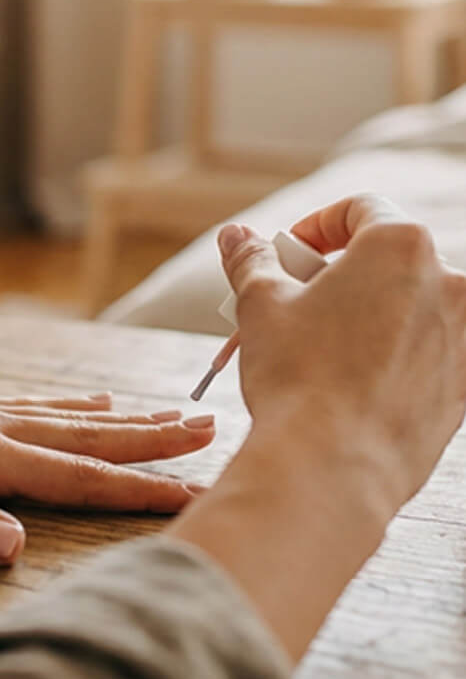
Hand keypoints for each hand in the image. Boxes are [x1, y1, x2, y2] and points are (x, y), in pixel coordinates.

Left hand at [0, 335, 215, 564]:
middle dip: (148, 439)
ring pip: (62, 415)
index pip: (71, 477)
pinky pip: (27, 402)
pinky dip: (66, 403)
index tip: (195, 493)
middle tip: (210, 429)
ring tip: (166, 412)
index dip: (135, 489)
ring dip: (119, 419)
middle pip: (82, 436)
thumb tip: (16, 546)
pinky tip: (81, 401)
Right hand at [171, 194, 465, 662]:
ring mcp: (464, 339)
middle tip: (293, 305)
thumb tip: (236, 238)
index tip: (287, 257)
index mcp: (402, 246)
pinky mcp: (465, 388)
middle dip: (337, 276)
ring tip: (314, 348)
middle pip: (387, 260)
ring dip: (362, 316)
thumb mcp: (260, 305)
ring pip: (407, 308)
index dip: (314, 226)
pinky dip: (387, 356)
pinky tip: (344, 384)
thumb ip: (251, 261)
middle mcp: (451, 285)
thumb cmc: (298, 377)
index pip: (360, 209)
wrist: (333, 469)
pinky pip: (424, 354)